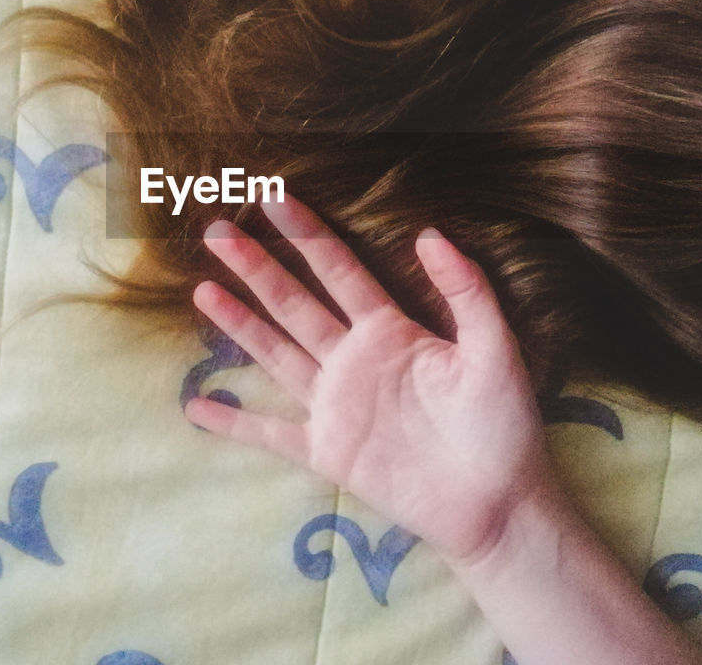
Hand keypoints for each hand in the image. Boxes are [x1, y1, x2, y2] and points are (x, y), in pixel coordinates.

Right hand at [184, 196, 552, 565]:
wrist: (498, 504)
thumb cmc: (503, 425)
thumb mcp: (495, 350)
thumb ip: (467, 292)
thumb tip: (429, 233)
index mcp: (391, 331)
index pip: (339, 270)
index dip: (306, 234)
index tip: (274, 197)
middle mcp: (354, 359)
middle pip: (295, 303)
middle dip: (256, 267)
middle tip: (218, 231)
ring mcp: (336, 405)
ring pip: (276, 353)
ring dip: (239, 323)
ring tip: (202, 290)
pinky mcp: (327, 452)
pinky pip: (270, 434)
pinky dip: (234, 422)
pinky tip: (198, 407)